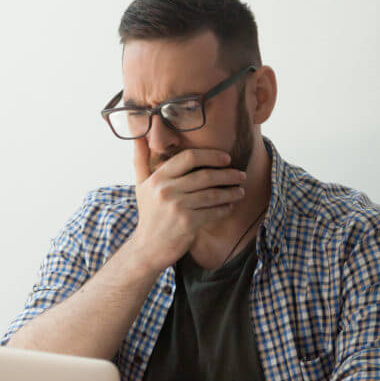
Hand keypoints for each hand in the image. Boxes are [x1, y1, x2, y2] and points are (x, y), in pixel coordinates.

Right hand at [128, 139, 246, 272]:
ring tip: (241, 190)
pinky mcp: (188, 223)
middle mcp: (166, 190)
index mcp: (158, 177)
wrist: (147, 248)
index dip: (211, 156)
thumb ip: (140, 158)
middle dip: (228, 174)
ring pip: (213, 194)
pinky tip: (231, 206)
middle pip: (205, 175)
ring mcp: (177, 207)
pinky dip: (225, 208)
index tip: (226, 158)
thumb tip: (139, 132)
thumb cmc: (149, 214)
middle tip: (241, 175)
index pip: (189, 158)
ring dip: (231, 192)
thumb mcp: (140, 185)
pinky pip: (213, 212)